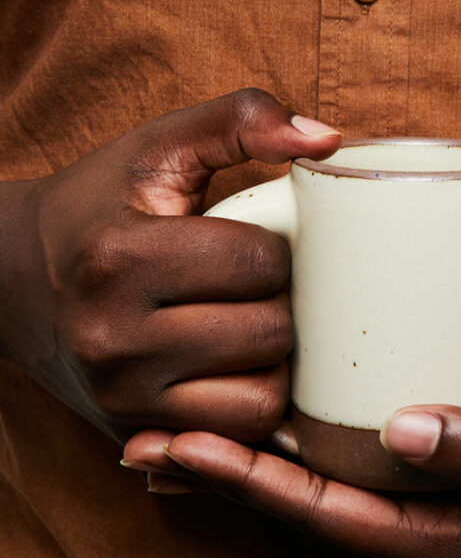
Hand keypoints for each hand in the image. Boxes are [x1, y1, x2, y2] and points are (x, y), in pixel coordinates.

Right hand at [0, 89, 340, 460]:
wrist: (9, 278)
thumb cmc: (100, 204)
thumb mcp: (159, 147)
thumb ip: (243, 119)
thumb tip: (331, 140)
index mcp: (121, 257)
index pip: (261, 263)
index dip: (278, 249)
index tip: (254, 243)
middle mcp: (113, 338)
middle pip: (269, 333)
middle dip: (281, 303)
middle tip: (257, 287)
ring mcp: (121, 397)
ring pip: (262, 399)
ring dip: (275, 360)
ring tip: (251, 326)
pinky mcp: (132, 434)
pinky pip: (236, 438)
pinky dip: (253, 403)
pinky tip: (238, 367)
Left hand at [121, 375, 460, 557]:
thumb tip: (404, 433)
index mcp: (447, 542)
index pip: (331, 518)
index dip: (257, 486)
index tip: (188, 447)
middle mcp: (423, 520)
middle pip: (304, 502)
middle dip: (226, 473)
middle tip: (144, 440)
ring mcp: (424, 487)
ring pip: (318, 474)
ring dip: (249, 451)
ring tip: (172, 423)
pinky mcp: (430, 448)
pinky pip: (349, 445)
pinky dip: (298, 425)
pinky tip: (265, 393)